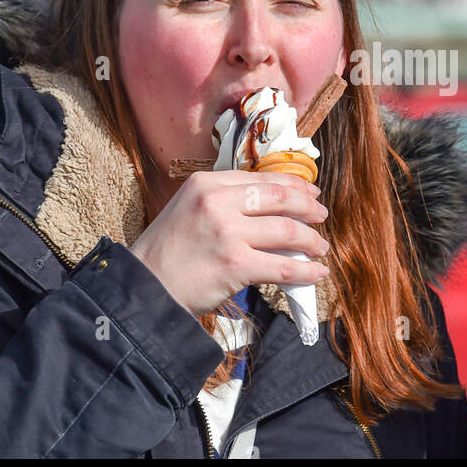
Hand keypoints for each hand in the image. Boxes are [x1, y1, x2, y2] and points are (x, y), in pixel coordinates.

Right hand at [129, 170, 330, 315]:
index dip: (293, 186)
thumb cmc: (168, 252)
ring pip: (287, 231)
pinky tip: (316, 272)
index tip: (311, 193)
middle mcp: (218, 201)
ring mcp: (228, 232)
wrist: (144, 288)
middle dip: (308, 208)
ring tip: (320, 247)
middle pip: (280, 198)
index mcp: (206, 183)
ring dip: (311, 240)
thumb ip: (225, 202)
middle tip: (322, 216)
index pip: (261, 178)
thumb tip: (273, 208)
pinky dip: (306, 271)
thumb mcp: (189, 209)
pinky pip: (284, 266)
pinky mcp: (236, 264)